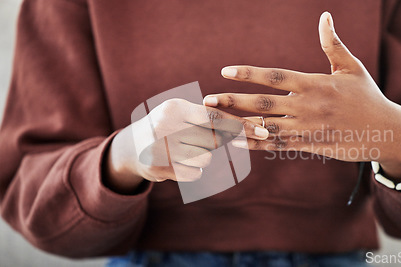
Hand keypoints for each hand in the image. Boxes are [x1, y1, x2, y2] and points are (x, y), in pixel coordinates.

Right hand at [104, 98, 268, 193]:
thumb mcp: (182, 113)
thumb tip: (253, 126)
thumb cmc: (167, 126)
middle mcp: (165, 126)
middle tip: (195, 138)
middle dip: (212, 141)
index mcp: (174, 108)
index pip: (216, 116)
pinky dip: (191, 169)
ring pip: (206, 158)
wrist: (132, 148)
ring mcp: (161, 149)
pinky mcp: (160, 170)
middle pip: (213, 139)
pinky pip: (194, 173)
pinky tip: (176, 161)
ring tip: (182, 149)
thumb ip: (211, 117)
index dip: (241, 125)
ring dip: (201, 156)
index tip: (264, 131)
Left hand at [203, 12, 400, 180]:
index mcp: (315, 84)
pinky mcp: (310, 146)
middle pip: (263, 104)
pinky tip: (236, 143)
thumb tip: (325, 15)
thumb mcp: (351, 67)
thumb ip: (332, 44)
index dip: (249, 73)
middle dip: (233, 102)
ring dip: (238, 126)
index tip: (225, 71)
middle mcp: (307, 106)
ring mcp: (307, 128)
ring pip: (266, 128)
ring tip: (214, 124)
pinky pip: (278, 146)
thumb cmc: (368, 96)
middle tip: (207, 101)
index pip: (275, 76)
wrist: (385, 131)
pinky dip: (256, 145)